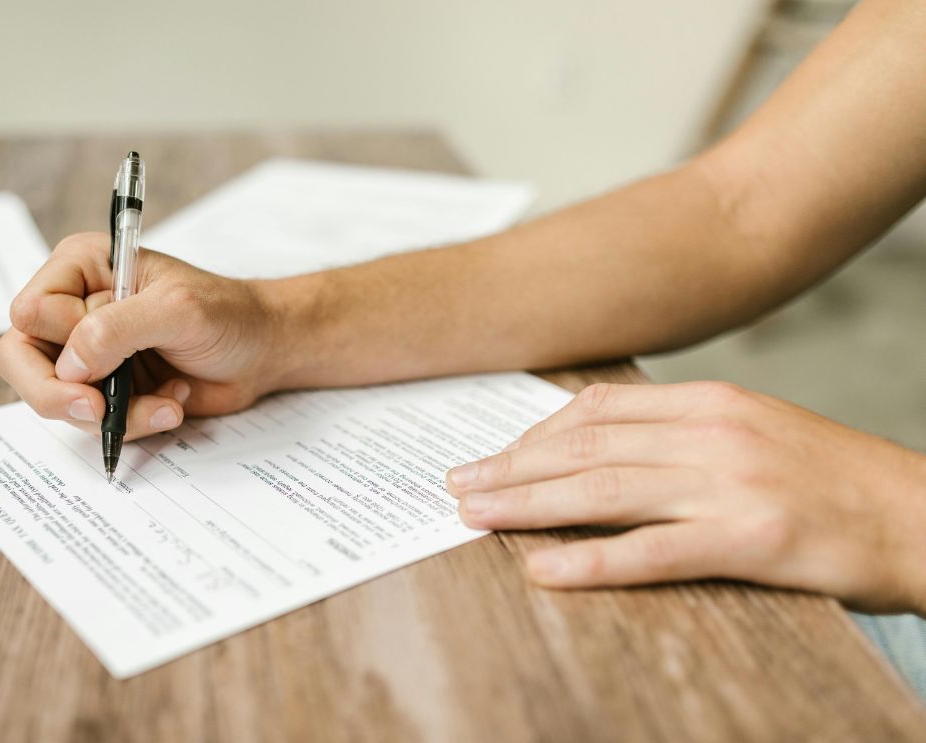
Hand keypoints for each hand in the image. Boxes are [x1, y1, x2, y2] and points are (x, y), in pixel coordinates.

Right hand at [0, 232, 280, 439]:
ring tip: (167, 401)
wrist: (262, 350)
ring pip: (56, 398)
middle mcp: (74, 308)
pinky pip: (92, 421)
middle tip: (99, 411)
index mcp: (81, 268)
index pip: (29, 312)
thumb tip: (68, 365)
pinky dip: (133, 423)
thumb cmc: (226, 313)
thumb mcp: (176, 309)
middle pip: (20, 360)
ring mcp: (88, 352)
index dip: (60, 343)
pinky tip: (172, 404)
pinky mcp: (106, 388)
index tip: (103, 361)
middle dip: (59, 395)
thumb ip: (116, 329)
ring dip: (114, 414)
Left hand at [445, 381, 925, 612]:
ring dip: (528, 505)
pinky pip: (653, 551)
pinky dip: (592, 561)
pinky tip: (545, 570)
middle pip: (586, 447)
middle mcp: (712, 432)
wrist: (924, 515)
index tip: (491, 456)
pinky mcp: (753, 537)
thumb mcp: (753, 431)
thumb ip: (681, 433)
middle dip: (511, 468)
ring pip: (604, 490)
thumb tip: (601, 447)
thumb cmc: (833, 480)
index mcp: (709, 401)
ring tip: (473, 517)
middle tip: (457, 486)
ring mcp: (731, 483)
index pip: (597, 410)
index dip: (533, 435)